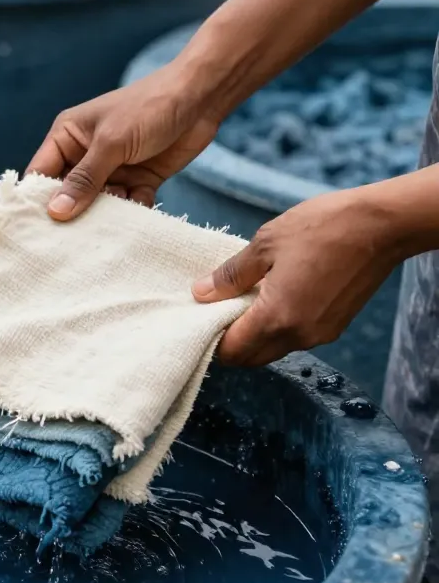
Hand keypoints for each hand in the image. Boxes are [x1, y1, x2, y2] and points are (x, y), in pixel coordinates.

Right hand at [26, 62, 224, 220]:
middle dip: (71, 214)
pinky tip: (136, 217)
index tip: (35, 232)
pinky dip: (131, 214)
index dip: (37, 200)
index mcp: (68, 136)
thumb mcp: (112, 142)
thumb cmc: (148, 107)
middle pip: (68, 194)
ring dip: (104, 217)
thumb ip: (84, 179)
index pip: (41, 173)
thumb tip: (55, 212)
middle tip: (68, 244)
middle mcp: (85, 155)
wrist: (201, 98)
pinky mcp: (138, 180)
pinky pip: (127, 205)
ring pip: (98, 204)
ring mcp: (112, 169)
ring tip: (106, 232)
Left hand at [191, 186, 401, 366]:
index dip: (212, 339)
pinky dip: (278, 327)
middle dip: (231, 343)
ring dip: (255, 335)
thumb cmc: (323, 227)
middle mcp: (300, 336)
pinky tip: (272, 298)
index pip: (233, 350)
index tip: (201, 318)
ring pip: (274, 349)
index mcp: (278, 318)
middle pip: (252, 357)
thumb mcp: (266, 244)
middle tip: (218, 311)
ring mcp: (321, 334)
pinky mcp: (335, 326)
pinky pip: (296, 337)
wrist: (383, 225)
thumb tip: (201, 293)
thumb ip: (231, 275)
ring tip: (244, 301)